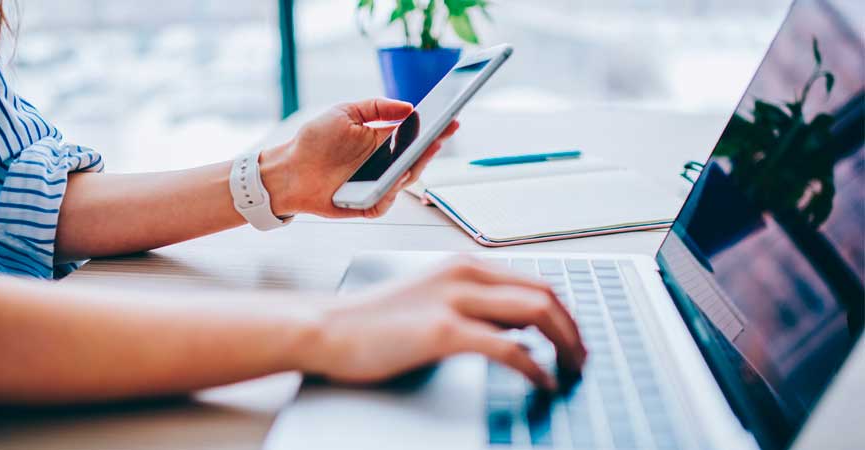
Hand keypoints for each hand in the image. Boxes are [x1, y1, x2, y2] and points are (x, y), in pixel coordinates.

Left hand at [258, 98, 458, 217]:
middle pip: (416, 158)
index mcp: (382, 141)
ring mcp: (377, 185)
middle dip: (431, 147)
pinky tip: (395, 180)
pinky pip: (386, 201)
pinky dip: (392, 192)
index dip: (434, 128)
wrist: (289, 169)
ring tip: (422, 152)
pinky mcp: (367, 204)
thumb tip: (408, 107)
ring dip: (414, 167)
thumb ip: (377, 107)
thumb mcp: (345, 113)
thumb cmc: (314, 141)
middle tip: (441, 135)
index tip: (450, 118)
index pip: (415, 135)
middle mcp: (384, 164)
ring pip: (405, 180)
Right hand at [299, 257, 587, 389]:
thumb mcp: (432, 297)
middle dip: (573, 327)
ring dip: (565, 343)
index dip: (564, 311)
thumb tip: (517, 326)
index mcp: (465, 265)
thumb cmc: (374, 320)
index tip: (574, 337)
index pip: (535, 281)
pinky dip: (535, 366)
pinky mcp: (444, 330)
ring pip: (536, 313)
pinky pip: (508, 347)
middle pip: (545, 294)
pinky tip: (542, 381)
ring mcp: (456, 300)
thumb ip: (474, 304)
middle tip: (582, 357)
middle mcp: (466, 274)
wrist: (329, 328)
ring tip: (572, 369)